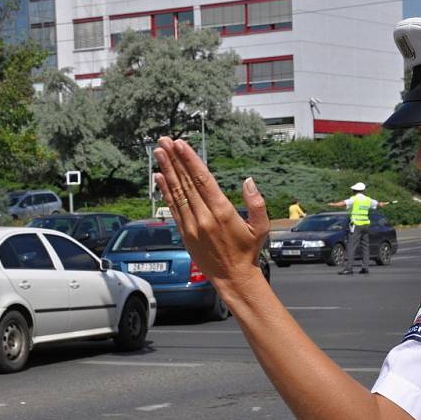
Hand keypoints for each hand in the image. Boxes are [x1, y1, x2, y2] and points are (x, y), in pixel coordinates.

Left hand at [152, 137, 269, 282]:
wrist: (233, 278)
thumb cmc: (247, 252)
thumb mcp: (261, 227)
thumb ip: (256, 203)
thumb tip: (249, 181)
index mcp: (223, 212)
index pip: (203, 180)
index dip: (190, 161)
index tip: (181, 145)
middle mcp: (204, 217)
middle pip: (187, 182)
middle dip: (175, 160)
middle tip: (166, 141)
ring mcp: (192, 225)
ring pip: (177, 193)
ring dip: (167, 171)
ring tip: (160, 152)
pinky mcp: (185, 233)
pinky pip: (173, 208)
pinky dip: (165, 191)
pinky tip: (159, 177)